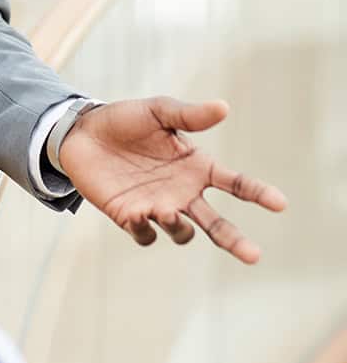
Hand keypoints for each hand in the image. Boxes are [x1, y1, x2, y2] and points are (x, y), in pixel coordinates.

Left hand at [59, 97, 286, 263]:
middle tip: (254, 255)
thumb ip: (189, 115)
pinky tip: (138, 214)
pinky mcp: (131, 217)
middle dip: (234, 240)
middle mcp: (182, 192)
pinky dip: (146, 229)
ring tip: (168, 210)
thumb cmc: (125, 120)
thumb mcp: (157, 111)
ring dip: (180, 226)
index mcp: (195, 166)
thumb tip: (224, 107)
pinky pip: (146, 235)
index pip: (235, 183)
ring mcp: (158, 207)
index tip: (280, 203)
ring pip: (183, 233)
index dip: (258, 193)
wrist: (82, 133)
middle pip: (217, 224)